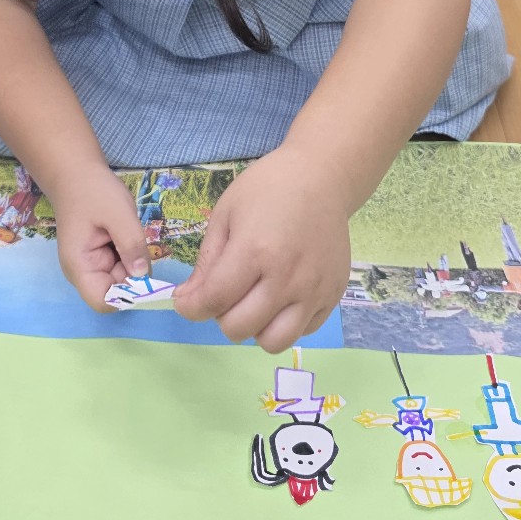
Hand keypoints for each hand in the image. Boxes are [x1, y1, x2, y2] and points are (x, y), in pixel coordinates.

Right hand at [53, 170, 149, 311]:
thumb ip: (132, 245)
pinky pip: (122, 265)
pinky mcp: (101, 257)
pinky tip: (127, 233)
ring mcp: (92, 265)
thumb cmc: (93, 191)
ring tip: (130, 234)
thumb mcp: (118, 214)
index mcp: (80, 267)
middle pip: (116, 291)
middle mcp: (84, 272)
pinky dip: (131, 254)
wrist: (76, 172)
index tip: (146, 276)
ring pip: (122, 278)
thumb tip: (143, 277)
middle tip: (141, 246)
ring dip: (134, 262)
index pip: (104, 302)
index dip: (128, 296)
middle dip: (134, 275)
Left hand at [173, 147, 350, 351]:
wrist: (321, 177)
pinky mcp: (333, 294)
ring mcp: (314, 290)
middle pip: (240, 328)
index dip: (191, 307)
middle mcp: (286, 277)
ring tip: (253, 301)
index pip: (214, 301)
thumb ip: (207, 262)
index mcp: (254, 251)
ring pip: (274, 342)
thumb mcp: (226, 215)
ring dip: (255, 327)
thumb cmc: (267, 188)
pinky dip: (284, 322)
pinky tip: (280, 296)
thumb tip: (188, 301)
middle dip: (221, 315)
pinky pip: (303, 331)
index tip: (187, 301)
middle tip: (225, 292)